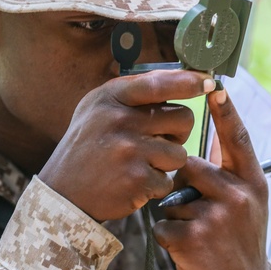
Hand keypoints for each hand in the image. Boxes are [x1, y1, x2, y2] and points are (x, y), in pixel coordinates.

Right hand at [39, 69, 213, 221]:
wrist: (62, 193)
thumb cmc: (88, 146)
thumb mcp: (97, 108)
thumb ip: (132, 93)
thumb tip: (180, 77)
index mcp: (111, 97)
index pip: (159, 83)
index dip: (188, 81)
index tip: (208, 81)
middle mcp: (120, 119)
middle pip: (183, 119)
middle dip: (178, 133)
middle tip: (157, 142)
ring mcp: (129, 150)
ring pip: (179, 153)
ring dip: (166, 163)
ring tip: (139, 164)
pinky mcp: (137, 179)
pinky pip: (168, 180)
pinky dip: (156, 185)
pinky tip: (133, 182)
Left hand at [153, 86, 270, 269]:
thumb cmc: (240, 243)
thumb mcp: (250, 206)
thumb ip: (231, 174)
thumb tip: (211, 138)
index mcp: (252, 183)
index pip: (237, 139)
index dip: (225, 110)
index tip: (214, 82)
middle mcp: (237, 195)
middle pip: (188, 166)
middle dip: (182, 185)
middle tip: (197, 212)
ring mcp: (216, 216)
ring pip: (171, 197)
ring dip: (175, 215)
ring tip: (196, 235)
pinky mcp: (193, 238)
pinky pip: (162, 225)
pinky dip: (168, 239)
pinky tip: (187, 251)